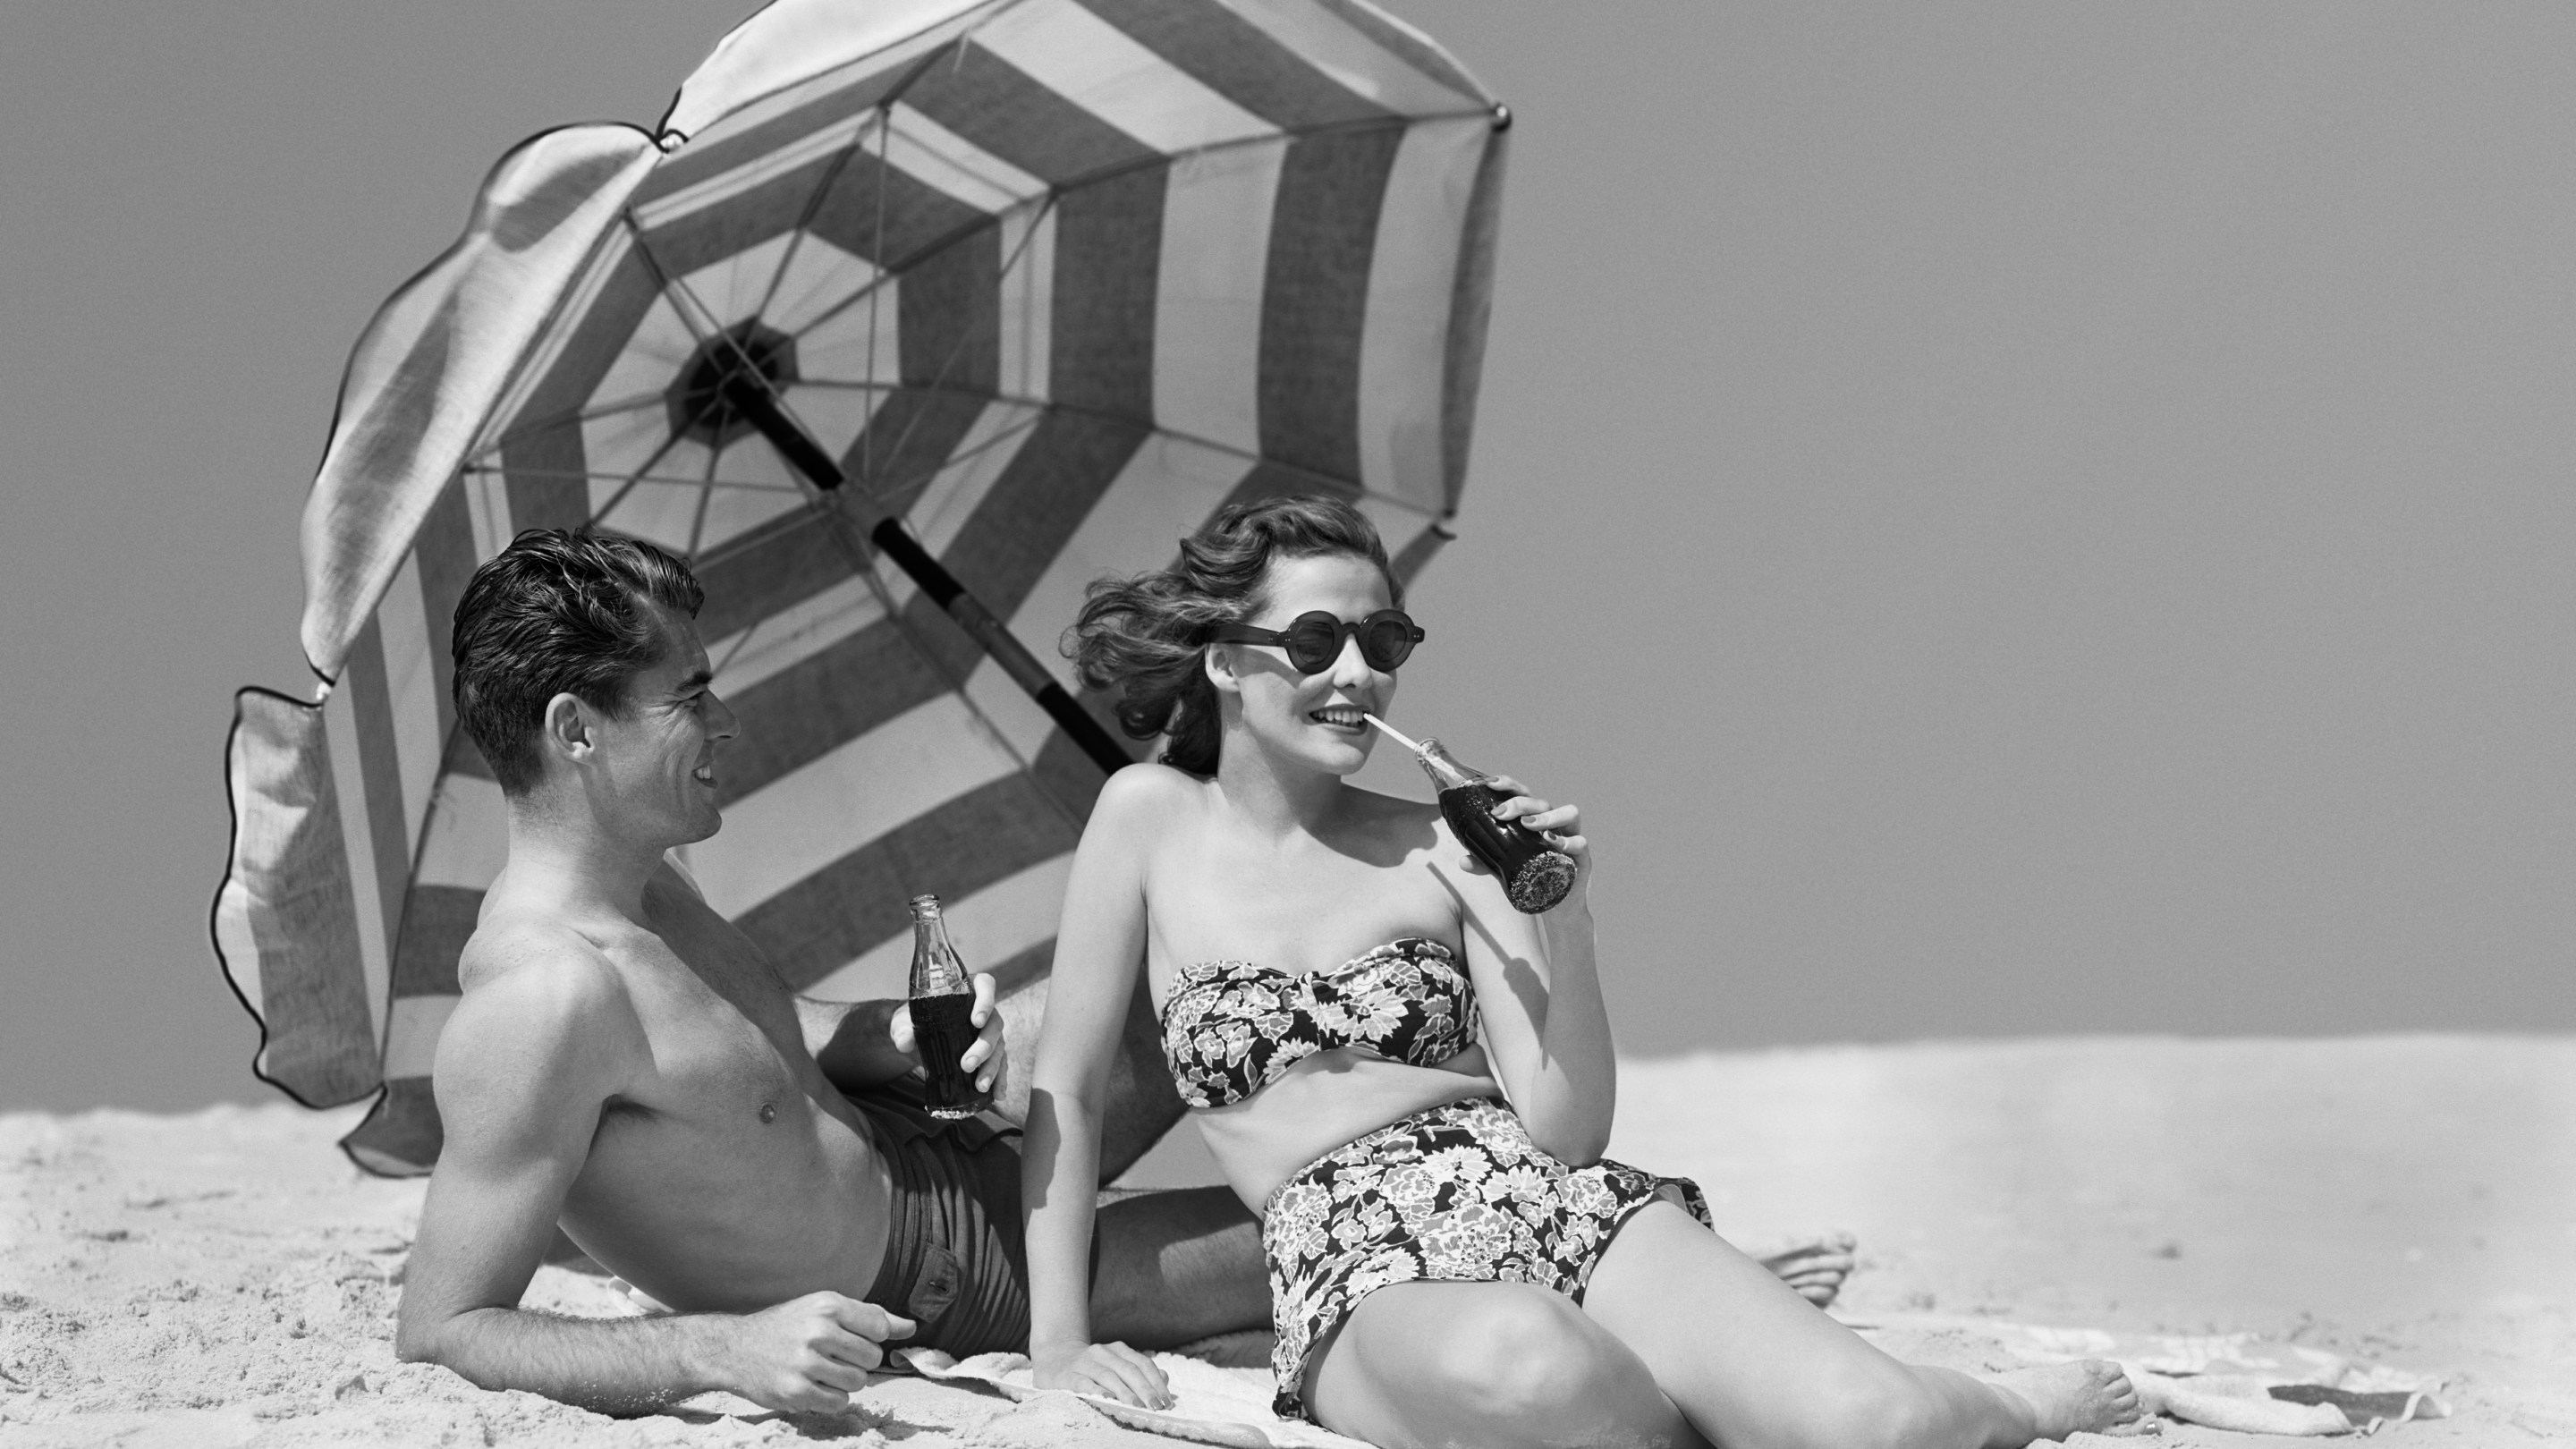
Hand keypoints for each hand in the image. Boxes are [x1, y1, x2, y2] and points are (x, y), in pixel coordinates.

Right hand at [715, 1291, 913, 1412]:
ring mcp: (805, 1363)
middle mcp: (817, 1331)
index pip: (880, 1327)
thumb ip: (869, 1317)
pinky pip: (839, 1403)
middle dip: (858, 1361)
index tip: (853, 1339)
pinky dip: (831, 1399)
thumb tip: (911, 1326)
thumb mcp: (824, 1309)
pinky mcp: (796, 1392)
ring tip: (823, 1371)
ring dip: (846, 1382)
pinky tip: (814, 1386)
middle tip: (833, 1356)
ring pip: (858, 1382)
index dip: (872, 1338)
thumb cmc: (787, 1327)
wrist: (736, 1349)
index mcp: (827, 1305)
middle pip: (872, 1358)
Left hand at [888, 972, 1004, 1097]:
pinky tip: (997, 1095)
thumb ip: (903, 1029)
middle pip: (994, 1024)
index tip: (976, 1021)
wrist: (915, 1034)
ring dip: (992, 1068)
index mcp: (967, 992)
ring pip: (999, 1047)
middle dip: (984, 1046)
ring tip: (980, 1086)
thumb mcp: (905, 1021)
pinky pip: (1000, 1064)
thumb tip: (905, 1043)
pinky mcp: (988, 1053)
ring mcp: (988, 1033)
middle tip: (967, 1064)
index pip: (985, 986)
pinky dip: (1000, 1080)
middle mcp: (984, 1011)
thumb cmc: (913, 1019)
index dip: (986, 1001)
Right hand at [1031, 1339, 1172, 1408]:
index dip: (1156, 1382)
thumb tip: (1164, 1378)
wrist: (1053, 1358)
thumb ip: (1139, 1371)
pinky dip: (1097, 1391)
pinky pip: (1084, 1383)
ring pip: (1109, 1376)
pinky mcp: (1068, 1375)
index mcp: (1117, 1350)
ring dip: (1126, 1392)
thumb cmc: (1092, 1368)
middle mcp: (1102, 1352)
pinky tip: (1108, 1400)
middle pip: (1129, 1370)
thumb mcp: (1116, 1365)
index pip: (1142, 1364)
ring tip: (1138, 1407)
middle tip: (1157, 1407)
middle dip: (1145, 1389)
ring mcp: (1084, 1363)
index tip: (1167, 1401)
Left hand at [1479, 775, 1590, 905]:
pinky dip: (1568, 842)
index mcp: (1534, 820)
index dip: (1508, 785)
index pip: (1523, 794)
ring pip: (1569, 813)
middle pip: (1542, 802)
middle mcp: (1554, 824)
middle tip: (1500, 813)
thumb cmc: (1531, 878)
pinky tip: (1553, 844)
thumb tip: (1463, 861)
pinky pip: (1581, 843)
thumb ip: (1485, 863)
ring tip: (1528, 825)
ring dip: (1548, 816)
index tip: (1489, 783)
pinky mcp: (1582, 857)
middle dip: (1521, 803)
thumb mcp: (1504, 869)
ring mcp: (1570, 837)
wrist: (1556, 906)